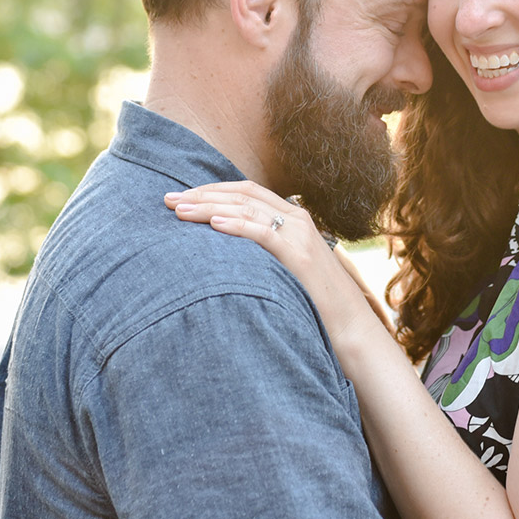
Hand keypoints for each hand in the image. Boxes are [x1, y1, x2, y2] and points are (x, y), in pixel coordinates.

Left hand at [164, 181, 381, 344]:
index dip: (211, 190)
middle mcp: (297, 219)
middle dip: (202, 195)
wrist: (350, 327)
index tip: (181, 197)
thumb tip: (223, 253)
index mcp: (293, 218)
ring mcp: (300, 234)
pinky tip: (214, 224)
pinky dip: (237, 225)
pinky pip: (264, 233)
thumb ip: (262, 253)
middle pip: (243, 194)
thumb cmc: (313, 302)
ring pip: (248, 209)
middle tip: (168, 200)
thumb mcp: (285, 268)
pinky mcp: (300, 255)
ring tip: (180, 210)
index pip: (247, 192)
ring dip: (210, 207)